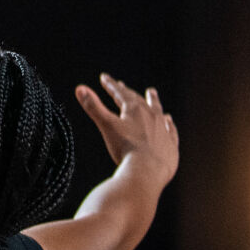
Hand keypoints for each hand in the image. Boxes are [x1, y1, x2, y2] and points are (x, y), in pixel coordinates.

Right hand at [76, 74, 178, 188]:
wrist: (147, 172)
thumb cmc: (126, 149)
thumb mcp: (107, 126)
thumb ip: (93, 107)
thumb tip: (79, 88)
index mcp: (134, 109)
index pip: (120, 93)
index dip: (110, 85)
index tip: (104, 77)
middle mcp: (151, 115)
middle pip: (138, 100)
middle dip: (128, 92)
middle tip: (122, 85)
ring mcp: (163, 130)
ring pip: (158, 110)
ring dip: (153, 101)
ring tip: (151, 93)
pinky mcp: (170, 145)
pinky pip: (170, 130)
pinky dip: (168, 124)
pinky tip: (168, 120)